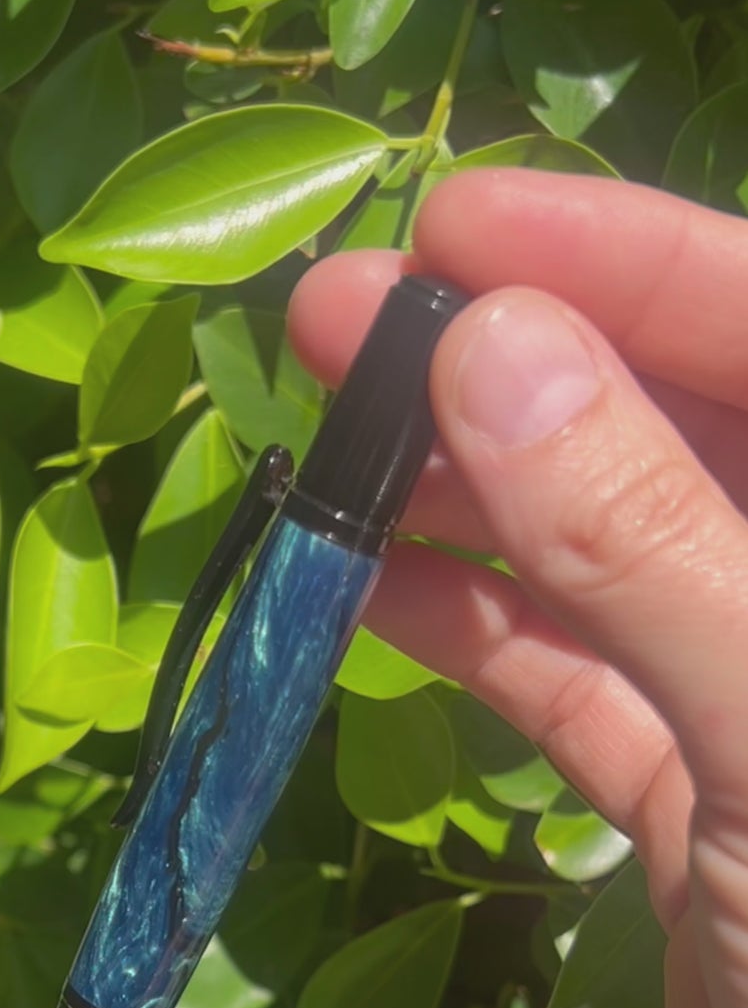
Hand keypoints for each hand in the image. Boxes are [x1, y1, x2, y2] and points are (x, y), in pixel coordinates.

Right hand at [289, 169, 747, 1007]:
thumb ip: (649, 548)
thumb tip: (493, 350)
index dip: (634, 259)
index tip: (457, 220)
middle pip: (684, 423)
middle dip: (518, 362)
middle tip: (336, 315)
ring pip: (609, 543)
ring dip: (468, 490)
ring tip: (318, 442)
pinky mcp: (689, 787)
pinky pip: (569, 671)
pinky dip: (467, 622)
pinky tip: (359, 579)